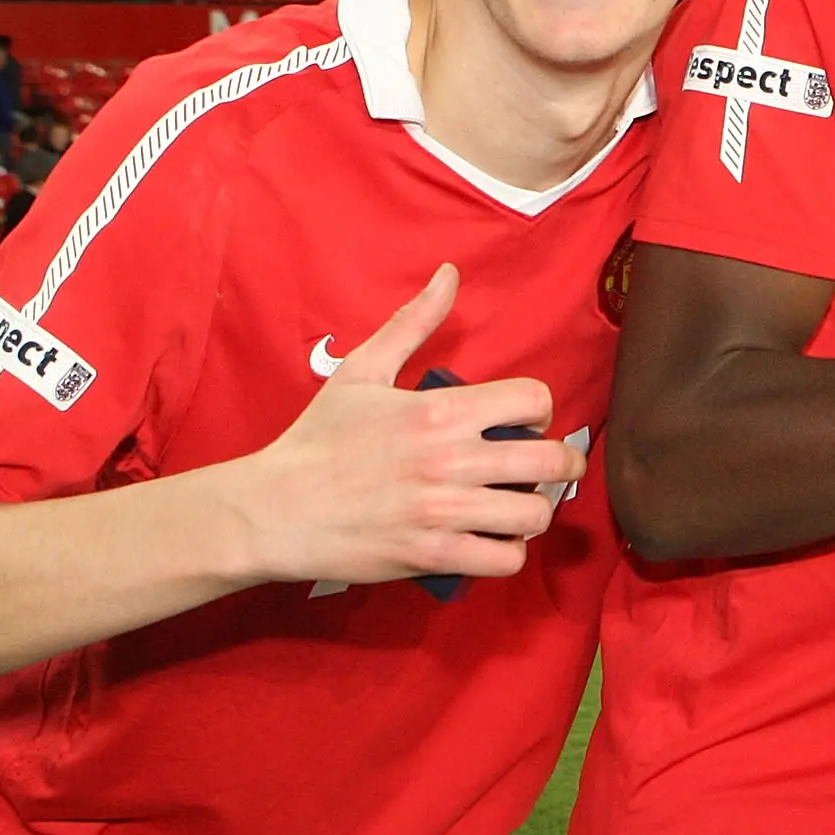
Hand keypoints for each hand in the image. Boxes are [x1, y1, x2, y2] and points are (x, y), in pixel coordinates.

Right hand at [223, 265, 586, 586]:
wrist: (273, 509)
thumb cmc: (318, 440)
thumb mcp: (362, 372)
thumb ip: (413, 323)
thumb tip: (450, 275)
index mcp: (438, 411)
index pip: (534, 399)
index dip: (540, 409)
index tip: (525, 422)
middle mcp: (448, 459)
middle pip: (550, 459)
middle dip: (561, 462)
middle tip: (546, 467)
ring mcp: (442, 511)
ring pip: (535, 513)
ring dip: (535, 510)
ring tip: (517, 504)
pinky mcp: (432, 554)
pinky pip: (504, 559)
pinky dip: (509, 551)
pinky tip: (494, 539)